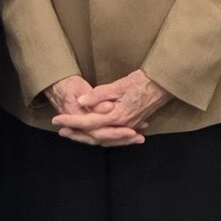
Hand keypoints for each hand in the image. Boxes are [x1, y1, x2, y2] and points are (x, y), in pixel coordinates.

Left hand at [52, 70, 166, 145]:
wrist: (164, 84)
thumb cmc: (144, 81)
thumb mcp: (120, 84)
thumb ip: (100, 94)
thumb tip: (81, 101)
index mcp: (118, 115)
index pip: (89, 122)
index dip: (71, 121)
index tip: (57, 120)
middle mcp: (122, 125)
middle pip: (94, 135)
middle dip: (76, 133)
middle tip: (60, 130)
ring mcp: (128, 127)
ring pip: (104, 138)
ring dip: (87, 137)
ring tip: (73, 133)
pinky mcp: (132, 125)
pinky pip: (113, 137)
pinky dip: (102, 138)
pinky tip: (95, 136)